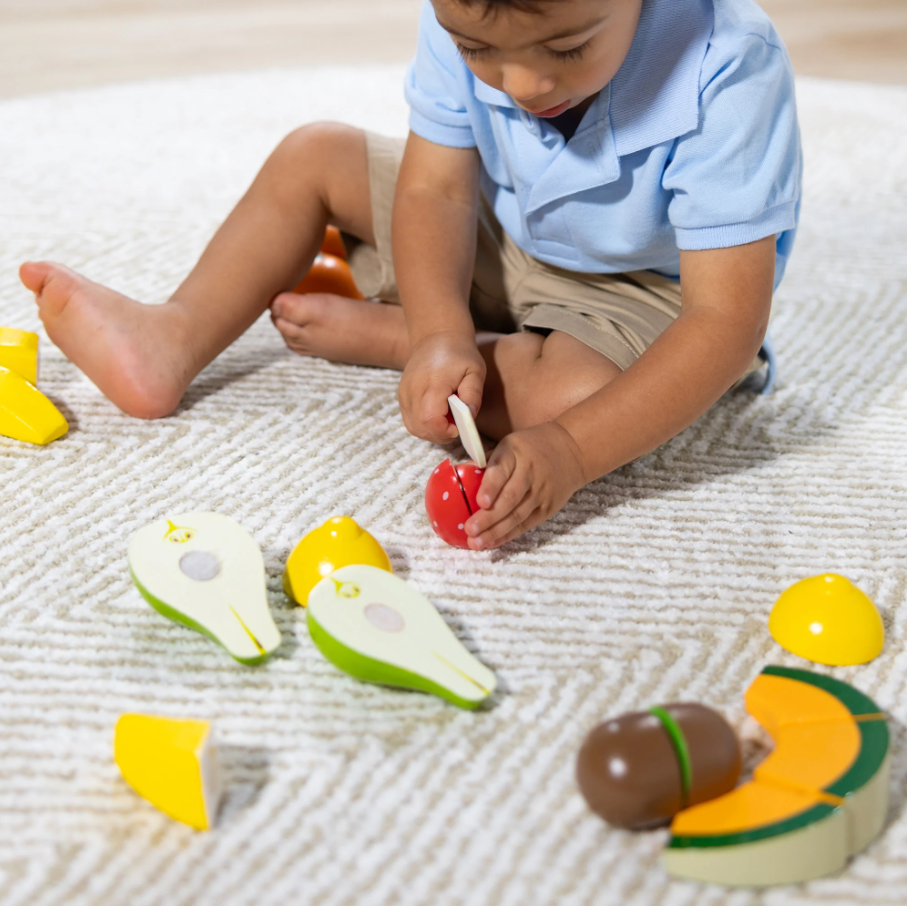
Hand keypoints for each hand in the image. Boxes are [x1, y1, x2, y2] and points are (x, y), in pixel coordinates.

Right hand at [398, 330, 485, 442]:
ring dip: (432, 431)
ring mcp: (404, 394)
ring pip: (414, 428)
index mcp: (432, 384)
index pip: (431, 421)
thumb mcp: (475, 371)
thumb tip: (469, 416)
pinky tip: (438, 415)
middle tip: (456, 424)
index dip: (446, 431)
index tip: (459, 426)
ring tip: (448, 419)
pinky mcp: (402, 397)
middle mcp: (413, 391)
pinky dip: (424, 425)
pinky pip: (411, 421)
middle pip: (421, 429)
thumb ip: (473, 395)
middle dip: (441, 434)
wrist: (436, 336)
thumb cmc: (459, 353)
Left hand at [464, 421, 587, 549]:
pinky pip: (526, 524)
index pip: (502, 470)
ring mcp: (541, 492)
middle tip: (470, 530)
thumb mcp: (509, 444)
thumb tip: (460, 478)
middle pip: (510, 498)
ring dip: (496, 531)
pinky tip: (492, 542)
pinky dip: (508, 535)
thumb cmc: (530, 447)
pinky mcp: (548, 508)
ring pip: (518, 515)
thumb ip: (487, 462)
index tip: (480, 502)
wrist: (572, 450)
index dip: (491, 487)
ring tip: (476, 543)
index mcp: (515, 452)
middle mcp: (530, 473)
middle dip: (489, 517)